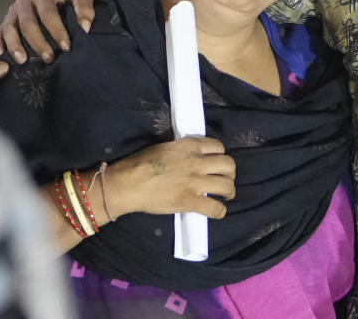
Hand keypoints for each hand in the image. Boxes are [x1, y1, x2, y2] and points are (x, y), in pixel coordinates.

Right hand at [0, 0, 93, 63]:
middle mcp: (25, 0)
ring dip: (15, 46)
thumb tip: (84, 26)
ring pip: (10, 29)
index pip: (48, 14)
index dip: (57, 31)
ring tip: (22, 61)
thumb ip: (85, 7)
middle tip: (49, 59)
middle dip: (38, 43)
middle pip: (28, 24)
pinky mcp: (7, 20)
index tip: (66, 48)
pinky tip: (1, 55)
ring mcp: (13, 10)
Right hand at [107, 137, 235, 219]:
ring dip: (229, 191)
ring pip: (227, 185)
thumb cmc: (141, 163)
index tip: (217, 163)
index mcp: (189, 146)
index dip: (220, 155)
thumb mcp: (165, 147)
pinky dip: (220, 211)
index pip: (218, 146)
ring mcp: (195, 182)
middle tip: (225, 179)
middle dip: (230, 173)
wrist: (128, 183)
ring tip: (226, 195)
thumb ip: (182, 150)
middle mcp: (197, 162)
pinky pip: (215, 208)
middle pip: (228, 165)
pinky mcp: (190, 201)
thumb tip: (190, 157)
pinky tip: (217, 211)